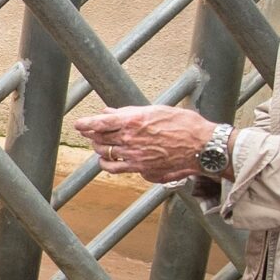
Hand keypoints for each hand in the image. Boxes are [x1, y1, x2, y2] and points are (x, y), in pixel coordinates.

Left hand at [74, 105, 215, 183]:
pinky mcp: (141, 168)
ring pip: (106, 152)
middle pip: (100, 137)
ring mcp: (134, 156)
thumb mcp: (156, 111)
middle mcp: (130, 139)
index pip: (101, 122)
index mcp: (134, 121)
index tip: (78, 123)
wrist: (201, 146)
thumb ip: (130, 113)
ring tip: (98, 143)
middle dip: (92, 134)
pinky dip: (107, 164)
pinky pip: (116, 168)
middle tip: (90, 131)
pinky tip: (106, 160)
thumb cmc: (184, 124)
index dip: (86, 123)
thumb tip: (110, 112)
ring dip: (99, 147)